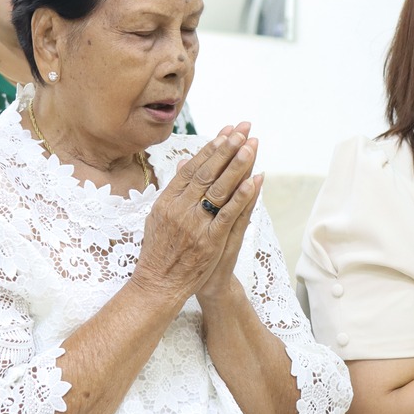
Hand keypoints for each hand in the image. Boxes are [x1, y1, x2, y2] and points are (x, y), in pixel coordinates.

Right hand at [132, 126, 259, 304]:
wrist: (159, 284)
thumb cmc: (160, 251)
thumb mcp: (159, 216)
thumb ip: (175, 188)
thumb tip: (186, 160)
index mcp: (167, 200)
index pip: (192, 167)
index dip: (211, 148)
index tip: (226, 131)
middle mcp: (179, 208)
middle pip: (207, 172)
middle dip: (227, 148)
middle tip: (243, 129)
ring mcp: (195, 224)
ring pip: (218, 188)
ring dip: (236, 165)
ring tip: (251, 145)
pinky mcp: (210, 240)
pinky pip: (228, 214)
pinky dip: (242, 196)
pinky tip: (254, 180)